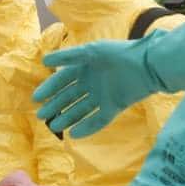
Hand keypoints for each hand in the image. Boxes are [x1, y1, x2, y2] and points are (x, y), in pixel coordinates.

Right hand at [35, 18, 184, 138]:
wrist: (148, 64)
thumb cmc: (118, 54)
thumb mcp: (90, 51)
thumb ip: (68, 56)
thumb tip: (44, 61)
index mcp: (84, 68)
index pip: (61, 80)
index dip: (49, 88)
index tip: (36, 99)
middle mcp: (91, 83)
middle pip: (69, 97)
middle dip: (55, 106)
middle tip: (42, 116)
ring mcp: (102, 96)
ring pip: (81, 110)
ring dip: (68, 118)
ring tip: (56, 127)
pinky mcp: (115, 106)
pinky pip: (98, 119)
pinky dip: (87, 127)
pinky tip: (74, 134)